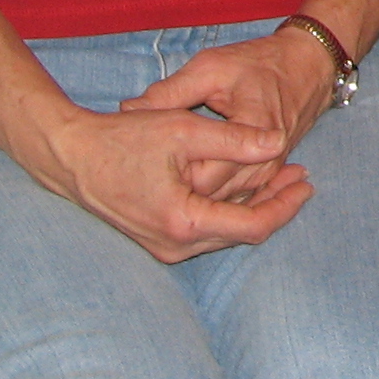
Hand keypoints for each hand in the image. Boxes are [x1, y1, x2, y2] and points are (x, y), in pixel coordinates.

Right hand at [37, 103, 313, 261]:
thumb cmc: (122, 139)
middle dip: (276, 204)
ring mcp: (165, 248)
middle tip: (301, 175)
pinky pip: (208, 230)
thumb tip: (279, 142)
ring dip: (255, 206)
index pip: (254, 226)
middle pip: (243, 232)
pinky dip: (231, 209)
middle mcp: (176, 245)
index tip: (307, 182)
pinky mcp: (159, 241)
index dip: (286, 204)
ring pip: (227, 233)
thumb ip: (234, 139)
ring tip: (282, 176)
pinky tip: (245, 184)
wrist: (72, 158)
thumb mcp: (182, 130)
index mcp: (184, 222)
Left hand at [120, 24, 339, 201]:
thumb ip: (170, 93)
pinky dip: (211, 192)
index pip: (203, 176)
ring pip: (224, 202)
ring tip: (160, 179)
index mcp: (252, 133)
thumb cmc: (258, 63)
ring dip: (194, 194)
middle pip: (213, 197)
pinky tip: (187, 182)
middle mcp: (265, 162)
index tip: (143, 160)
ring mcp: (269, 172)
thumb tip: (128, 109)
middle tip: (145, 173)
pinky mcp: (268, 175)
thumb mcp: (209, 68)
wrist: (308, 68)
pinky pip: (236, 196)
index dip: (169, 175)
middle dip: (178, 189)